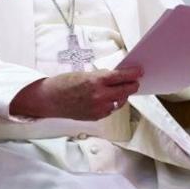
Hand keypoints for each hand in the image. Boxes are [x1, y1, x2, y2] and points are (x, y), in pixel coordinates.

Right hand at [10, 67, 142, 119]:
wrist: (50, 100)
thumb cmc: (64, 84)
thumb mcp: (85, 74)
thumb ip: (102, 76)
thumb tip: (118, 76)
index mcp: (96, 81)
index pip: (122, 77)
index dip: (133, 74)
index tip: (139, 72)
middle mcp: (99, 96)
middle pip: (126, 90)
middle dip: (132, 85)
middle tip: (134, 81)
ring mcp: (99, 108)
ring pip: (120, 101)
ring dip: (122, 95)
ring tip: (118, 89)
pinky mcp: (97, 117)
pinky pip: (111, 109)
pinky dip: (112, 103)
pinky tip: (108, 99)